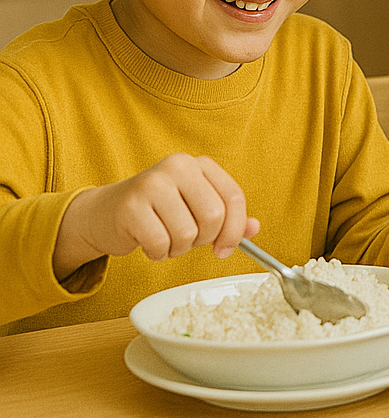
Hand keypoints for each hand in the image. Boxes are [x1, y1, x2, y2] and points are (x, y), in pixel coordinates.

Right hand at [53, 153, 259, 280]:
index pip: (233, 196)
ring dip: (178, 249)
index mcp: (199, 164)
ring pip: (187, 234)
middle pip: (213, 216)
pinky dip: (158, 253)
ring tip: (165, 237)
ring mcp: (152, 184)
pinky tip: (148, 241)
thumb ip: (227, 216)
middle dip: (204, 239)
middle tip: (188, 239)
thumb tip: (254, 228)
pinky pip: (160, 245)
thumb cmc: (159, 211)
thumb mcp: (195, 206)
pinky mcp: (131, 207)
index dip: (235, 229)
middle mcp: (178, 167)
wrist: (106, 213)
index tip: (226, 249)